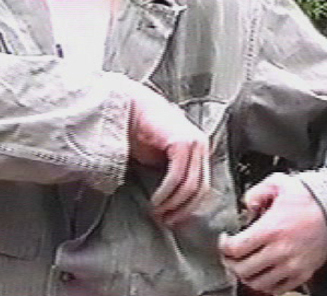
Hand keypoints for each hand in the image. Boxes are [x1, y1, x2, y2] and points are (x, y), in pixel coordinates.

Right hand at [129, 85, 209, 226]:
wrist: (125, 105)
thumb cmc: (136, 128)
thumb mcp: (156, 156)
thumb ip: (168, 172)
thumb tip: (170, 199)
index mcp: (197, 148)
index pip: (201, 185)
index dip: (187, 206)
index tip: (172, 219)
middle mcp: (200, 144)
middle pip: (200, 188)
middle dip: (183, 210)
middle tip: (166, 221)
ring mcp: (194, 142)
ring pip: (191, 185)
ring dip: (174, 204)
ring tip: (158, 212)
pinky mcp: (183, 142)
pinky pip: (178, 176)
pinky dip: (167, 192)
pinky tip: (156, 200)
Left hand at [218, 173, 326, 294]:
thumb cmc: (310, 198)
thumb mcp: (279, 183)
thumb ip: (256, 192)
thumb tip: (246, 205)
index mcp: (271, 229)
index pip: (235, 249)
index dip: (223, 246)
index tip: (225, 240)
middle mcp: (281, 250)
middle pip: (243, 269)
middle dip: (231, 262)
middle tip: (230, 255)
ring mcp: (292, 265)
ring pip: (258, 283)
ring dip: (246, 276)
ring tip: (244, 264)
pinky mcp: (303, 273)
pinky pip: (277, 289)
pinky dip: (265, 285)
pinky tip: (262, 272)